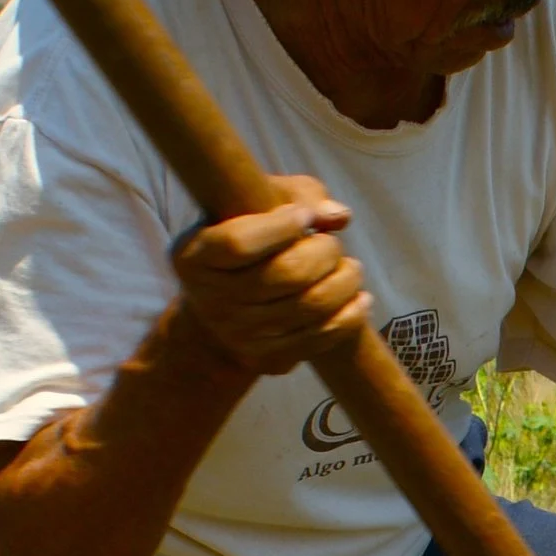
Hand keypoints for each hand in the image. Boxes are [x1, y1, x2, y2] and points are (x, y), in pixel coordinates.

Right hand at [170, 175, 372, 379]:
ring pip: (310, 306)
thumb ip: (297, 197)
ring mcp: (237, 334)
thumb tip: (338, 216)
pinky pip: (320, 338)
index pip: (238, 243)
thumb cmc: (247, 244)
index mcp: (194, 256)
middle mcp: (209, 299)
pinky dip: (350, 316)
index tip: (306, 216)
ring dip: (345, 282)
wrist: (222, 311)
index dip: (282, 227)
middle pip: (284, 274)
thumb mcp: (255, 206)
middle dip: (324, 253)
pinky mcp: (266, 358)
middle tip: (332, 244)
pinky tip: (360, 298)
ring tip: (352, 268)